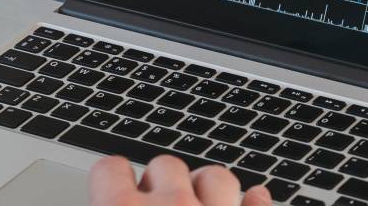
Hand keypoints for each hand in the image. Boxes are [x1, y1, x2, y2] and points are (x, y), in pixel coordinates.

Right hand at [90, 156, 271, 205]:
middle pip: (165, 165)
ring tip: (201, 203)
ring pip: (217, 177)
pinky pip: (258, 205)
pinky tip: (255, 200)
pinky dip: (256, 202)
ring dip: (208, 187)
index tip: (114, 190)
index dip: (112, 180)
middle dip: (162, 182)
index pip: (109, 169)